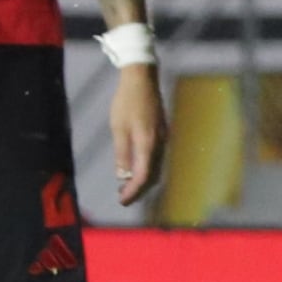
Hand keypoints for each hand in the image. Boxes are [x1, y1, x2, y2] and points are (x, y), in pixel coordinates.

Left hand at [110, 66, 167, 206]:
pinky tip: (134, 169)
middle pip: (153, 175)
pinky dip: (146, 169)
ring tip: (126, 187)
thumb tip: (122, 175)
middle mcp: (159, 143)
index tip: (122, 201)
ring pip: (156, 168)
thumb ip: (122, 153)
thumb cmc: (126, 102)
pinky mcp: (161, 133)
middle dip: (138, 190)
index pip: (143, 175)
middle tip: (123, 199)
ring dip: (142, 180)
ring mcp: (163, 138)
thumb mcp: (118, 128)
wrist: (142, 80)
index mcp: (147, 143)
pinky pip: (156, 158)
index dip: (133, 191)